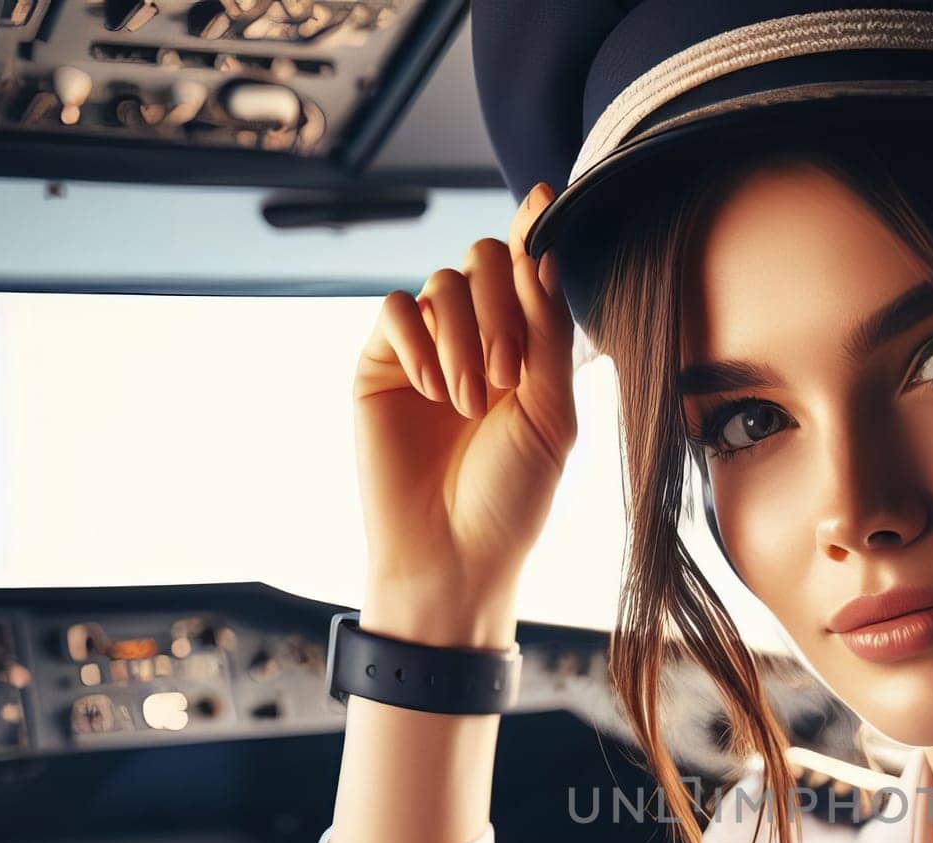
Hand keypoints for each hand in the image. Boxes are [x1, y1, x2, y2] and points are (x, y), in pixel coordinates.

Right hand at [351, 182, 575, 643]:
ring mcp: (425, 350)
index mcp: (527, 352)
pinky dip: (419, 340)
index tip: (545, 198)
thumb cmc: (512, 498)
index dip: (532, 230)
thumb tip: (542, 255)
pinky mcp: (379, 365)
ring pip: (442, 282)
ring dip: (464, 337)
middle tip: (508, 378)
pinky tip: (435, 390)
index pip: (525, 273)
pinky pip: (394, 309)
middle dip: (501, 310)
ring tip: (470, 404)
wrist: (453, 554)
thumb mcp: (552, 417)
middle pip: (483, 262)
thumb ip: (551, 336)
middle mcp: (476, 342)